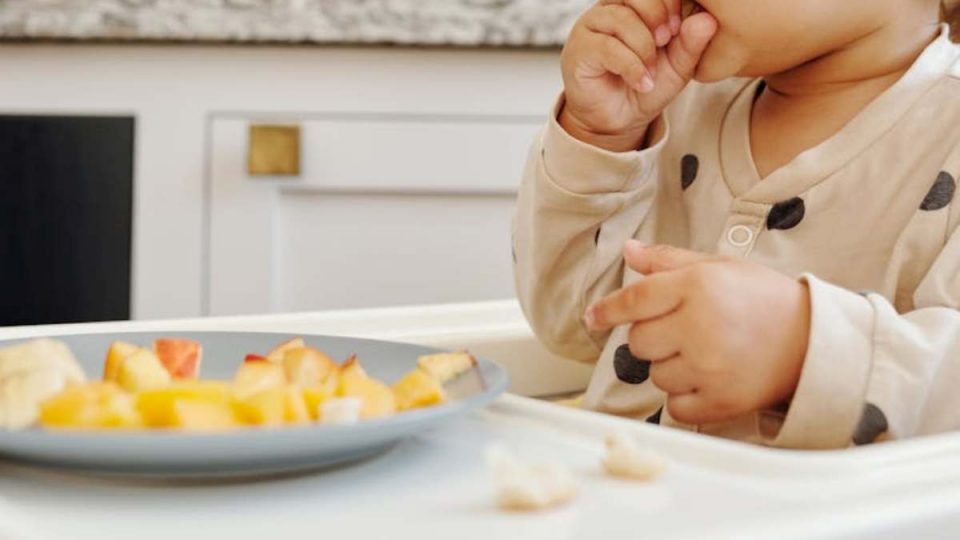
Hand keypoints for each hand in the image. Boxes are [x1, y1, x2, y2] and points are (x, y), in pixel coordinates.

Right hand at [559, 0, 717, 151]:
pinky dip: (631, 67)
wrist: (617, 121)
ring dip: (644, 48)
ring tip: (652, 72)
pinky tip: (641, 83)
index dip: (669, 1)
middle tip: (666, 42)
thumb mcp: (678, 66)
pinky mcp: (579, 50)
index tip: (678, 30)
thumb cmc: (645, 87)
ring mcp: (591, 27)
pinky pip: (607, 47)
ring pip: (621, 19)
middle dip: (657, 15)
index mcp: (633, 5)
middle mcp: (609, 9)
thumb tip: (707, 20)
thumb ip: (692, 43)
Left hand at [584, 241, 810, 423]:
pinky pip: (675, 406)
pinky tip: (707, 379)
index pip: (635, 300)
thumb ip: (668, 261)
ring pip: (656, 375)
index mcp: (698, 287)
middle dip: (652, 337)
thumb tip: (628, 250)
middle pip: (639, 342)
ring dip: (670, 368)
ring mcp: (710, 367)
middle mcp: (700, 326)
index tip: (592, 318)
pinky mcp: (721, 401)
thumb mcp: (718, 266)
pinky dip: (684, 397)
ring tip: (703, 354)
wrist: (813, 341)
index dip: (608, 310)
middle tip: (683, 331)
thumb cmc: (762, 298)